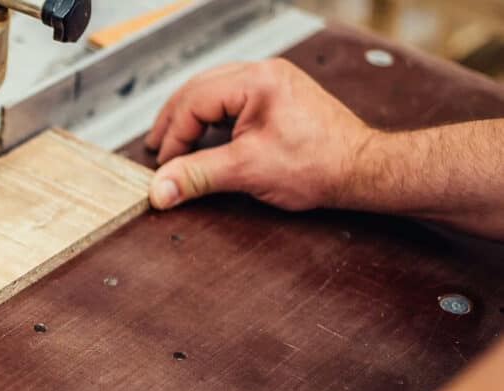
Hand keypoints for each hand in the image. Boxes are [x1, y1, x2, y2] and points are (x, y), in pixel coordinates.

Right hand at [144, 58, 375, 210]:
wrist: (363, 170)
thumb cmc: (320, 165)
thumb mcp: (247, 171)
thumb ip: (197, 176)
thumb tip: (160, 188)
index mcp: (256, 81)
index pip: (194, 101)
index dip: (173, 135)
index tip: (165, 164)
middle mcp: (264, 73)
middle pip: (198, 89)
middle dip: (174, 122)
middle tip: (157, 149)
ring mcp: (273, 82)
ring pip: (213, 91)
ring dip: (191, 117)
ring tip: (175, 143)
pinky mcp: (278, 96)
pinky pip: (232, 98)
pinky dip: (212, 117)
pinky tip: (205, 136)